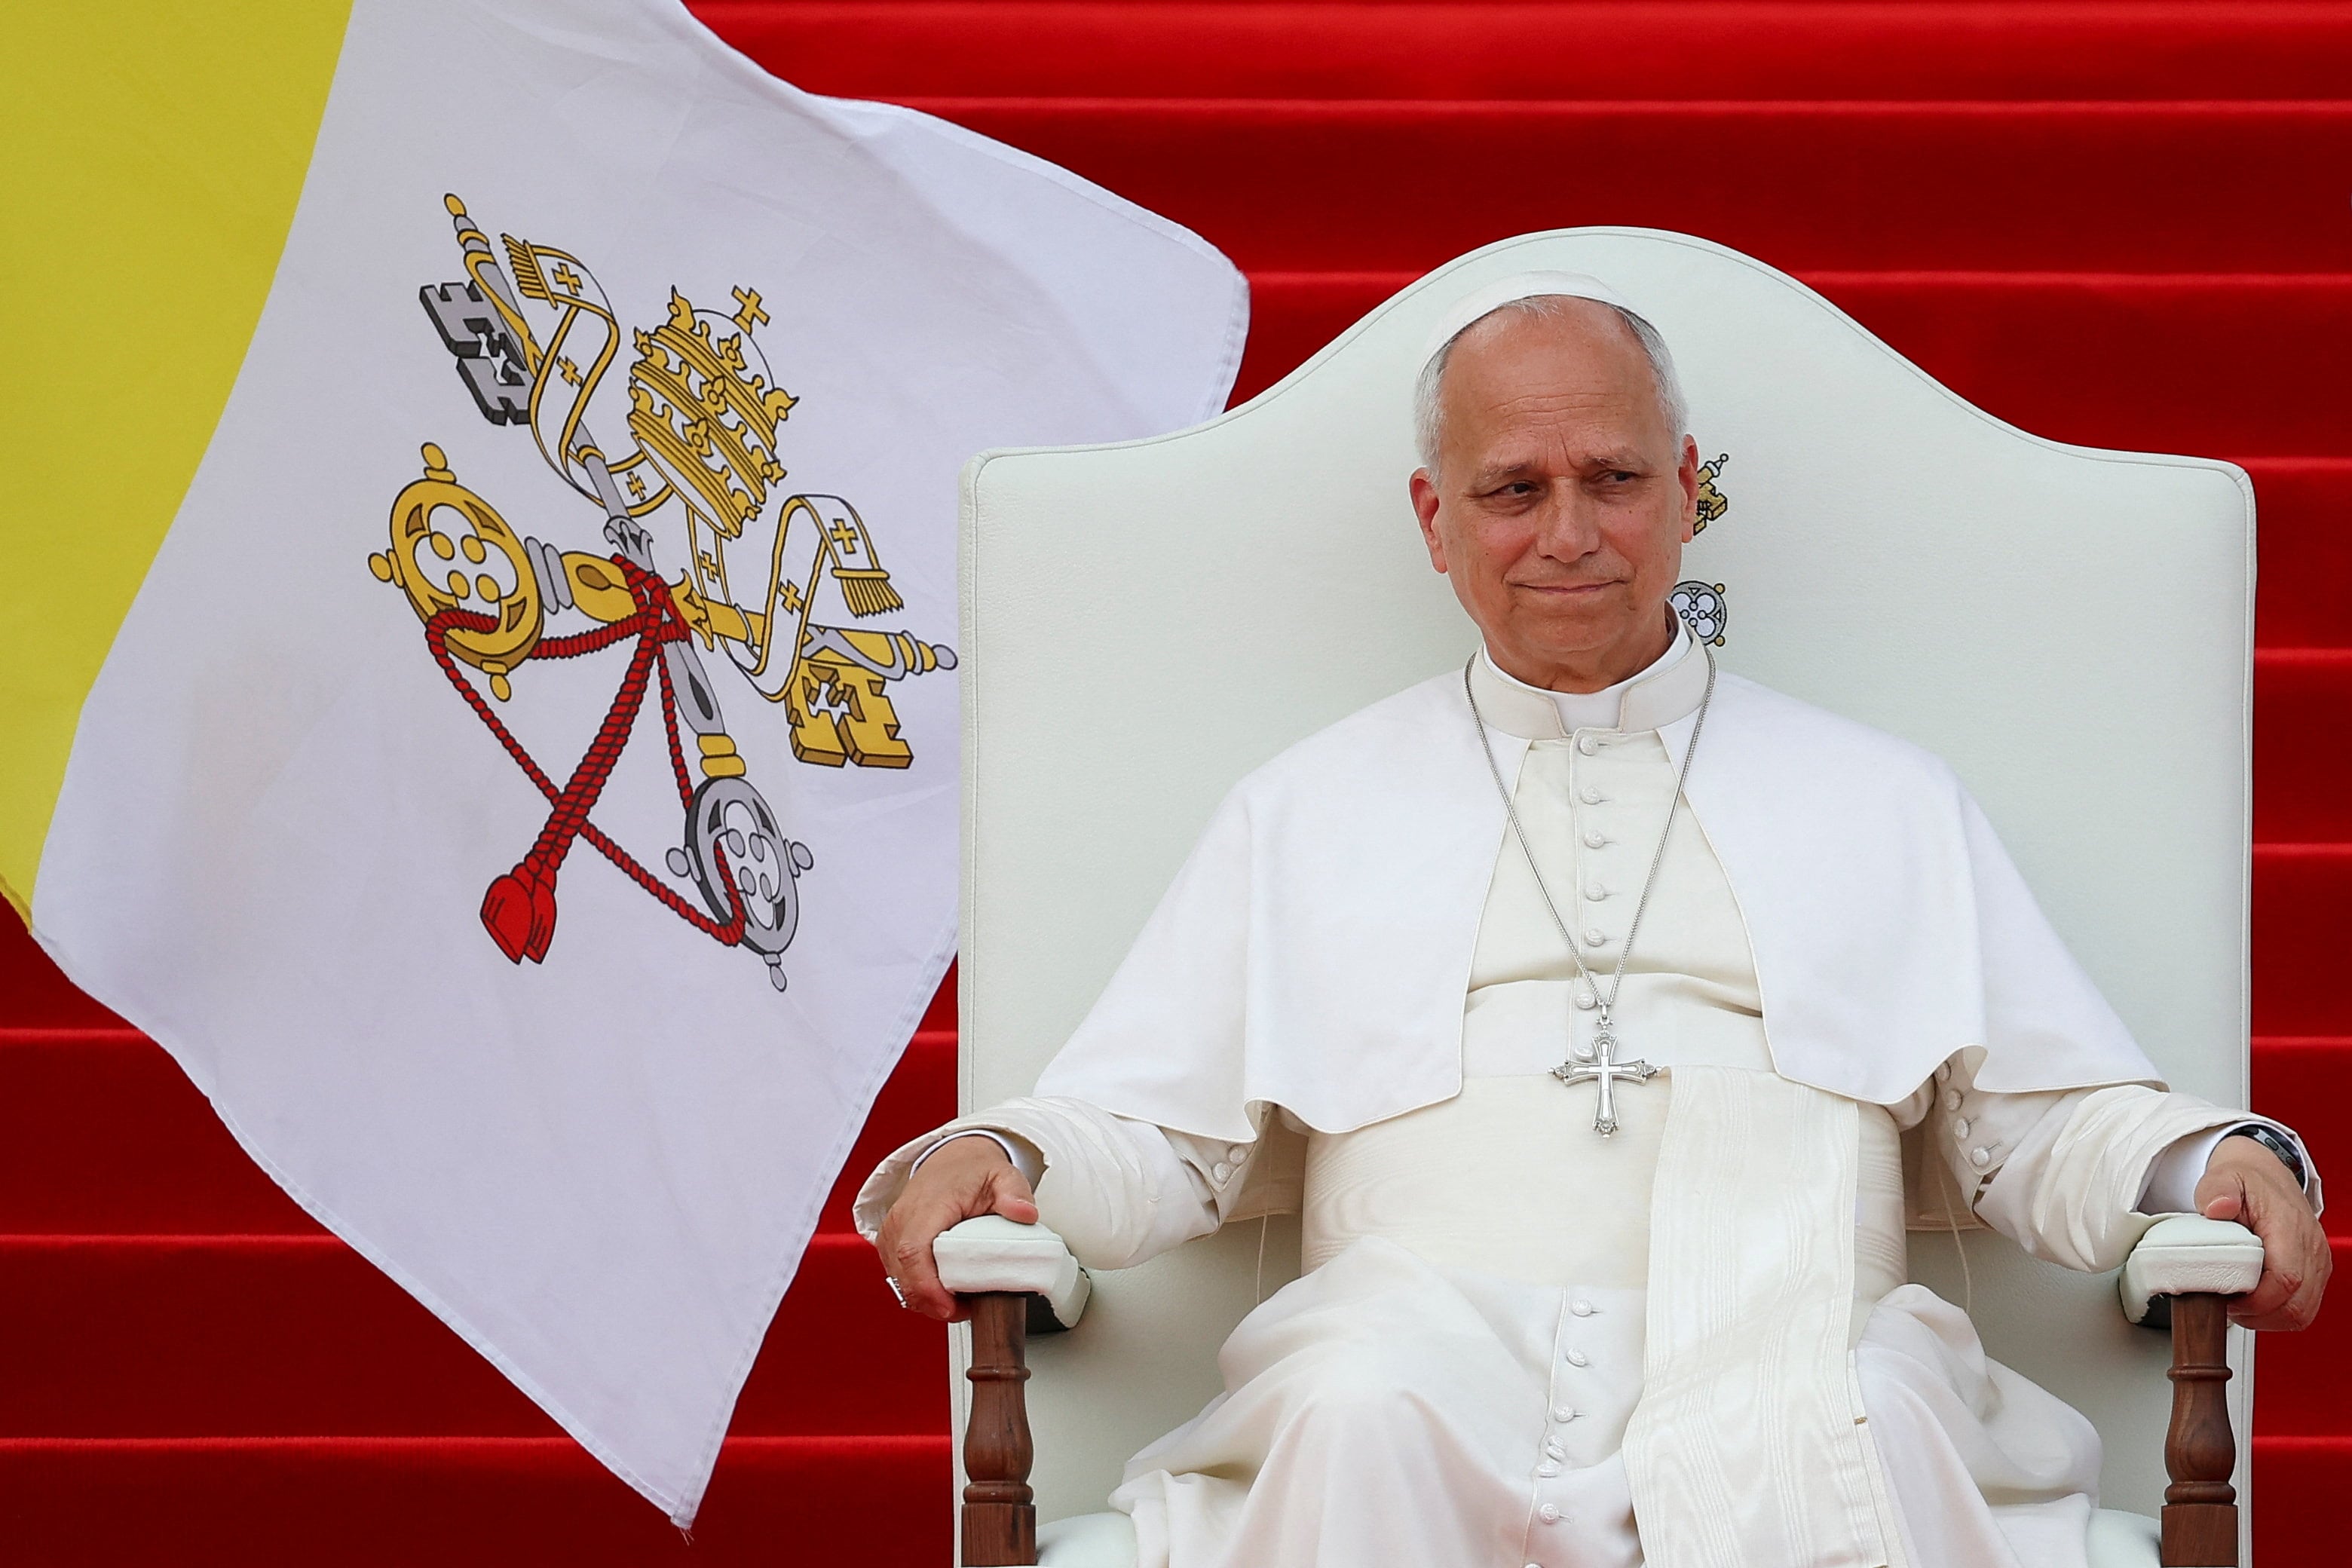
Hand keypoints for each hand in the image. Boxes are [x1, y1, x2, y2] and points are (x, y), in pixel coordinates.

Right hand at [873, 1136, 1039, 1321]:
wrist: (952, 1159)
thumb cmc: (973, 1170)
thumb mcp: (1003, 1176)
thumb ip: (1015, 1193)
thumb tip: (1025, 1214)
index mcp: (928, 1205)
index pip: (913, 1251)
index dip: (927, 1286)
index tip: (950, 1308)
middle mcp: (902, 1218)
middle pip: (903, 1273)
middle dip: (930, 1301)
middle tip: (963, 1310)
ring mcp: (892, 1231)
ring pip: (898, 1279)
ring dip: (924, 1298)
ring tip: (957, 1301)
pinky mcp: (890, 1241)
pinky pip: (897, 1274)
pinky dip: (918, 1288)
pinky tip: (942, 1290)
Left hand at [2195, 1136, 2330, 1330]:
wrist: (2267, 1175)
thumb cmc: (2246, 1180)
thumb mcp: (2224, 1176)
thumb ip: (2217, 1189)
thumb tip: (2216, 1208)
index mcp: (2289, 1227)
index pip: (2285, 1279)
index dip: (2256, 1300)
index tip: (2226, 1299)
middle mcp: (2310, 1249)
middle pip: (2296, 1306)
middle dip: (2259, 1315)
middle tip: (2227, 1306)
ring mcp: (2317, 1263)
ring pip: (2302, 1313)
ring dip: (2268, 1318)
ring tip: (2238, 1306)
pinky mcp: (2315, 1272)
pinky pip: (2303, 1308)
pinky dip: (2277, 1314)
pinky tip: (2254, 1304)